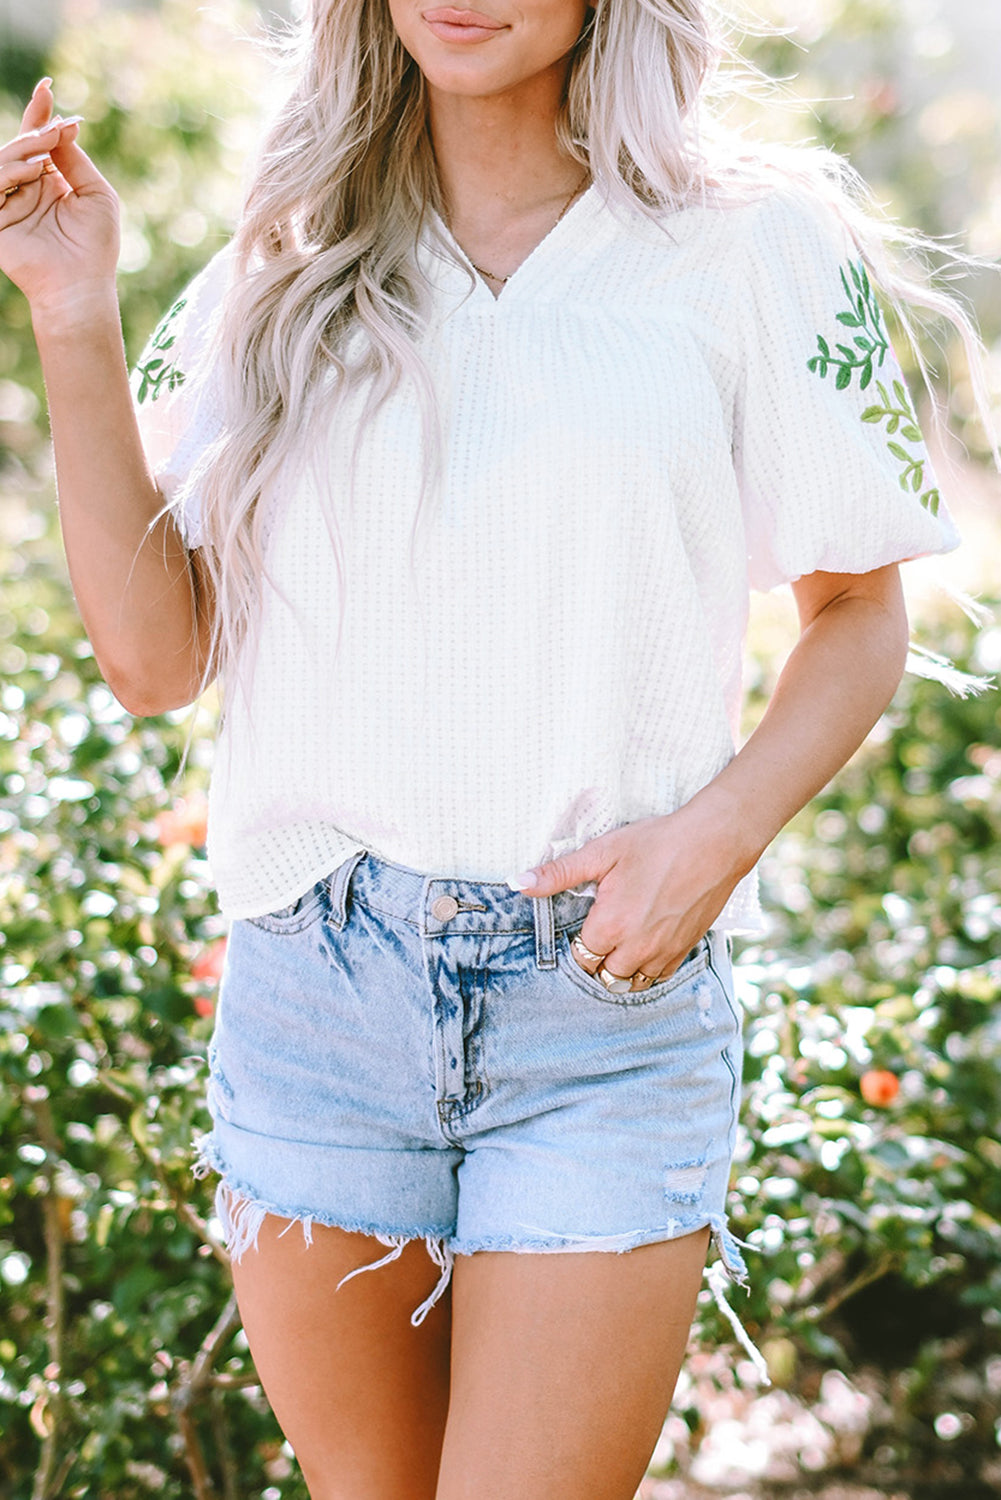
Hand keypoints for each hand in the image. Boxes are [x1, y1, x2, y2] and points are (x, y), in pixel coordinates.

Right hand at [0, 77, 119, 319]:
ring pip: (4, 161)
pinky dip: (11, 172)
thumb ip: (76, 159)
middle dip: (37, 132)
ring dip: (25, 149)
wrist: (82, 285)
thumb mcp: (96, 193)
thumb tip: (63, 126)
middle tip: (56, 128)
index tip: (47, 88)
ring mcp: (8, 203)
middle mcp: (26, 189)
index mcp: (49, 182)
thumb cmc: (95, 246)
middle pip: (20, 146)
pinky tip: (34, 170)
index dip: (39, 114)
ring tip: (47, 149)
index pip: (38, 142)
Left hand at [509, 798, 750, 989]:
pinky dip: (647, 970)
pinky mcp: (685, 949)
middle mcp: (636, 947)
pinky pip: (658, 978)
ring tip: (619, 944)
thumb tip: (518, 883)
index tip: (582, 927)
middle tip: (599, 935)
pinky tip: (644, 946)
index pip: (580, 957)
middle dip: (596, 960)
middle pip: (603, 976)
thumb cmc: (657, 843)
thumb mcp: (602, 852)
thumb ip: (559, 873)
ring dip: (620, 969)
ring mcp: (663, 952)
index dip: (577, 944)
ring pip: (631, 982)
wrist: (714, 843)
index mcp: (610, 925)